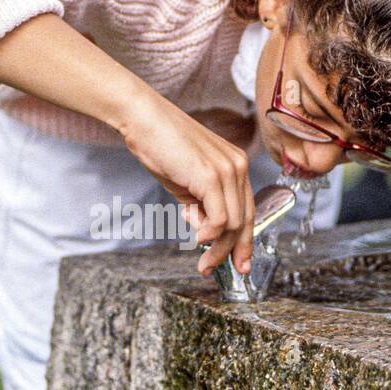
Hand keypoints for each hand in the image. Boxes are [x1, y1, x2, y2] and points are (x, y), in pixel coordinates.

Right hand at [117, 97, 254, 276]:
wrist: (143, 119)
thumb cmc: (160, 146)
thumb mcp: (185, 181)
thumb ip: (199, 203)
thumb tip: (205, 230)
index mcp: (235, 165)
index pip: (247, 210)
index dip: (245, 240)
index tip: (239, 263)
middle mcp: (238, 166)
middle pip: (244, 220)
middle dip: (233, 251)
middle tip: (215, 270)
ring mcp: (227, 170)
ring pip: (233, 224)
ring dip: (218, 249)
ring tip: (203, 263)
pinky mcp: (211, 176)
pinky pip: (221, 218)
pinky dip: (210, 235)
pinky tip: (198, 238)